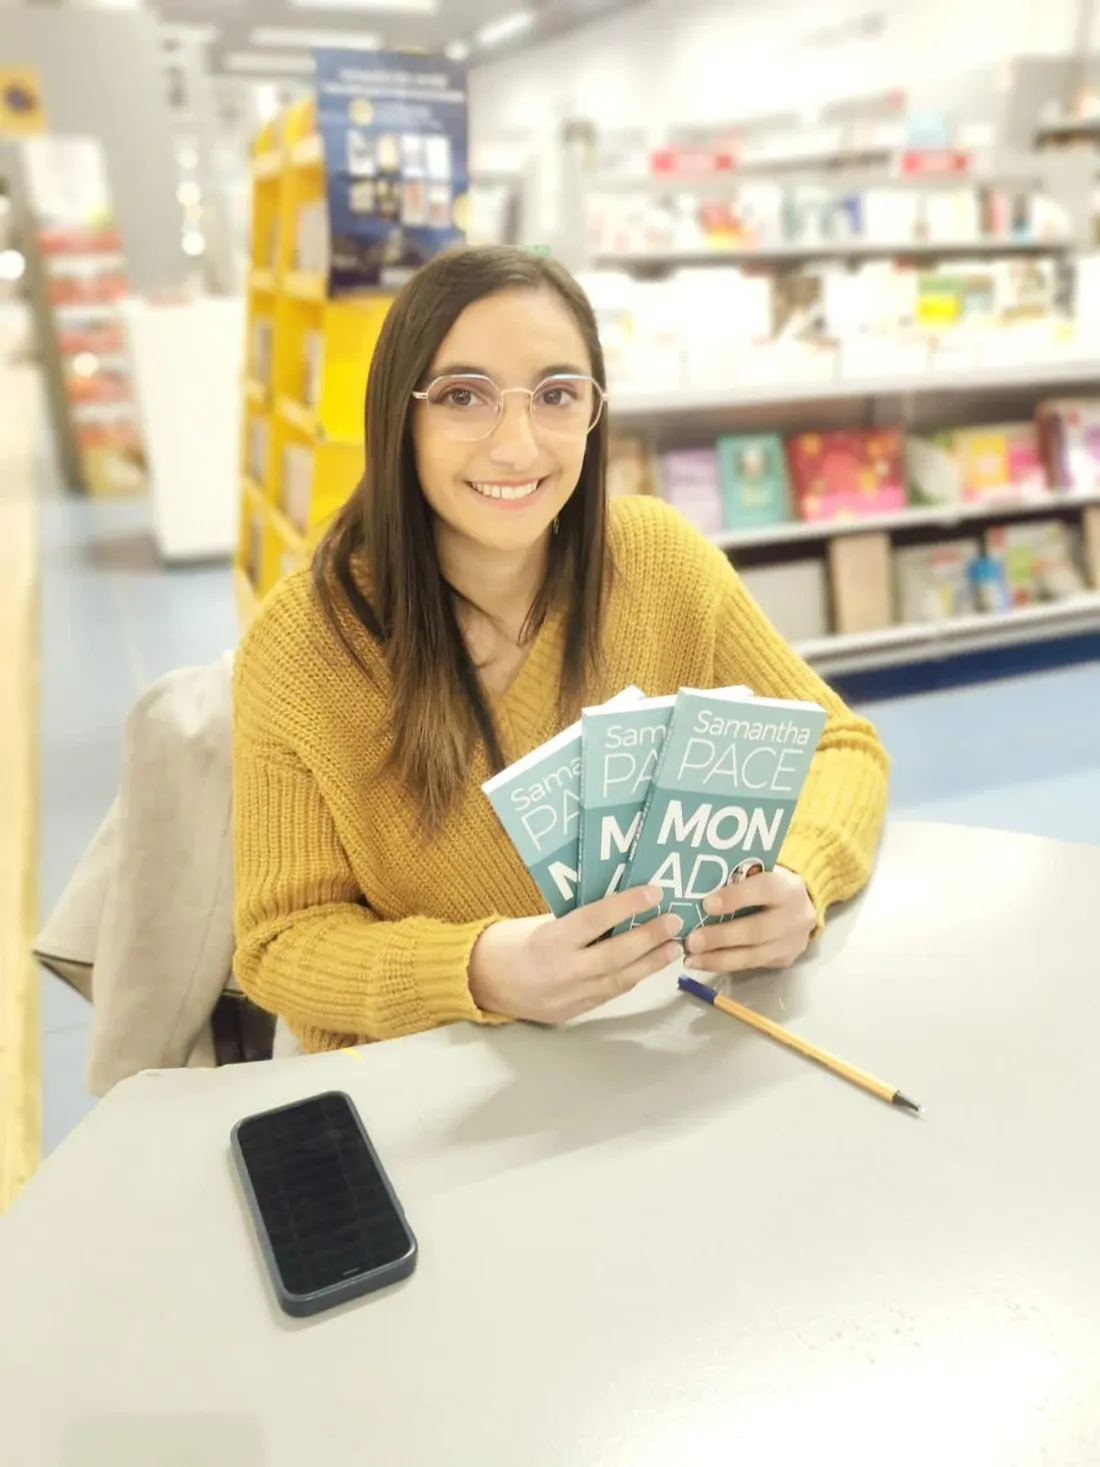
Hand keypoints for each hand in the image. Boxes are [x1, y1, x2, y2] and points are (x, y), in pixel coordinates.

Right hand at [468, 883, 682, 1023]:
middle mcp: (562, 972)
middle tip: (675, 922)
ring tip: (673, 947)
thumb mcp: (537, 922)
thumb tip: (614, 907)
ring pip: (619, 979)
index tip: (654, 892)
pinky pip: (608, 993)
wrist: (478, 983)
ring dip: (650, 963)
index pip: (595, 920)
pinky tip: (647, 966)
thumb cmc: (506, 942)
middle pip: (616, 954)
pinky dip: (630, 978)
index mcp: (549, 942)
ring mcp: (569, 997)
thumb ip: (573, 920)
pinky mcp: (572, 1013)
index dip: (627, 905)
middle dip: (649, 937)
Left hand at [682, 866, 815, 974]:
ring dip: (718, 958)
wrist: (799, 907)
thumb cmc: (767, 885)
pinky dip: (723, 964)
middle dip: (721, 937)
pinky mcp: (784, 960)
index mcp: (788, 887)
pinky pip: (751, 965)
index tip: (707, 905)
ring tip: (691, 958)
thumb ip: (735, 879)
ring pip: (753, 955)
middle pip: (757, 930)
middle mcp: (795, 917)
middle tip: (691, 941)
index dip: (735, 897)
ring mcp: (792, 943)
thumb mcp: (758, 873)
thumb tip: (693, 889)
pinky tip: (702, 962)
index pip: (764, 889)